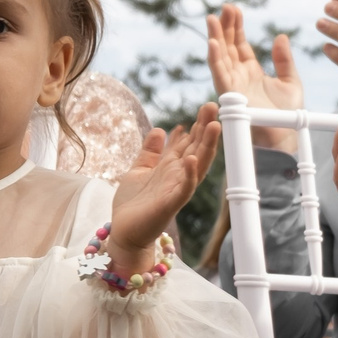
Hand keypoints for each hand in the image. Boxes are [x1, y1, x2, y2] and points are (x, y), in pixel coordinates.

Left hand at [109, 104, 222, 266]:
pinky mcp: (169, 205)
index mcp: (171, 168)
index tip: (207, 106)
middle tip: (213, 106)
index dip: (198, 125)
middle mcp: (178, 177)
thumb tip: (159, 130)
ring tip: (213, 126)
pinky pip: (183, 188)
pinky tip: (192, 159)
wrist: (124, 231)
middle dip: (206, 129)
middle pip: (197, 149)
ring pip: (197, 166)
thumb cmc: (133, 204)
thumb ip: (150, 152)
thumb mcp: (139, 170)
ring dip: (206, 147)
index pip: (189, 142)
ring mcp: (176, 190)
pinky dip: (189, 174)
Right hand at [205, 6, 301, 151]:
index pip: (240, 44)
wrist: (287, 137)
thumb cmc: (289, 115)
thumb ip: (284, 60)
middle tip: (223, 7)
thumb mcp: (290, 81)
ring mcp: (234, 86)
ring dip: (215, 38)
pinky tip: (212, 43)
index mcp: (252, 72)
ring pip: (220, 57)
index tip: (234, 8)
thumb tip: (280, 36)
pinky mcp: (231, 96)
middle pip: (228, 47)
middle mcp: (239, 77)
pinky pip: (220, 75)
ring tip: (212, 19)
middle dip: (225, 27)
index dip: (237, 26)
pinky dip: (215, 59)